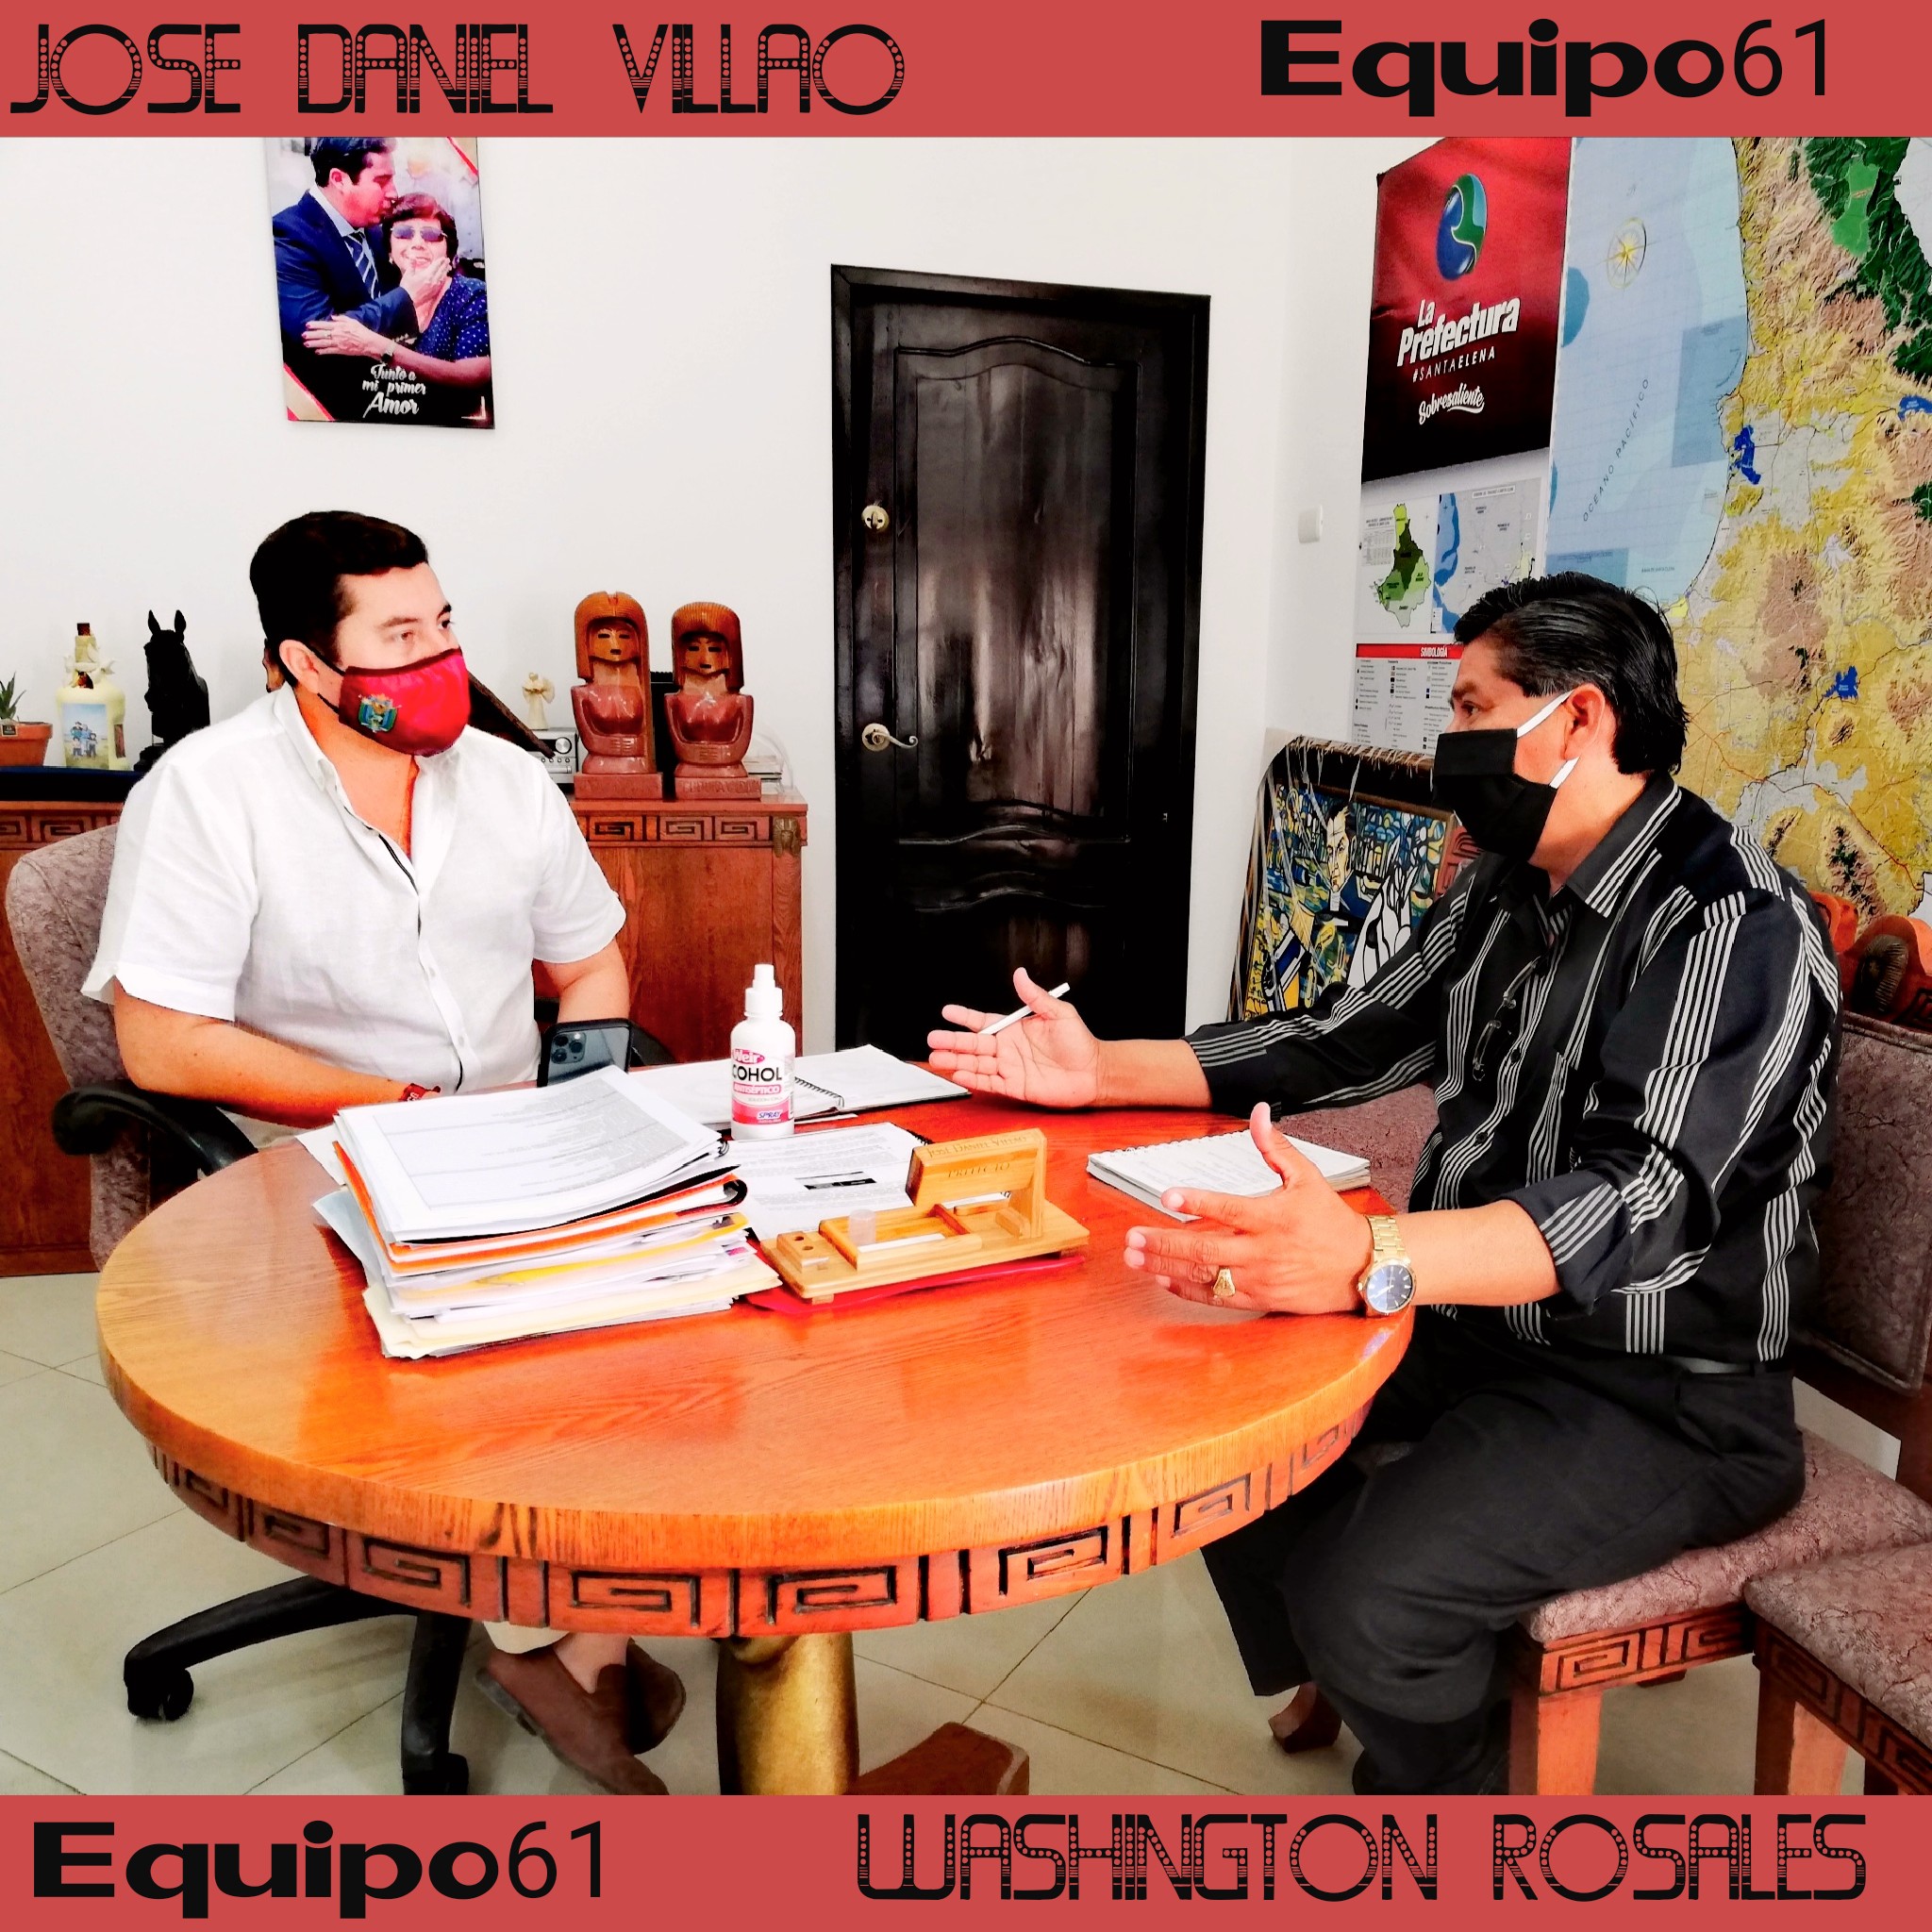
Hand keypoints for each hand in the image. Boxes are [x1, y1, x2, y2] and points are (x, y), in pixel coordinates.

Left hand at [302, 313, 387, 358]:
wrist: (369, 343)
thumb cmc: (362, 331)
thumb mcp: (352, 321)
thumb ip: (341, 318)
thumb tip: (333, 317)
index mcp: (338, 326)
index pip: (324, 324)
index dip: (315, 325)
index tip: (307, 325)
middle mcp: (337, 334)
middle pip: (321, 334)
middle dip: (311, 335)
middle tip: (303, 335)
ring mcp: (338, 343)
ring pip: (323, 343)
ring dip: (314, 343)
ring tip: (306, 344)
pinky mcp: (341, 351)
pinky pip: (330, 351)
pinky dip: (323, 351)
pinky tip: (317, 352)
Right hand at [401, 254, 451, 315]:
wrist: (408, 300)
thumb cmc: (407, 287)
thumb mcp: (408, 274)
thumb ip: (412, 264)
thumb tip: (412, 256)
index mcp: (427, 275)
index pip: (436, 266)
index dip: (440, 261)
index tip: (443, 258)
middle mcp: (433, 281)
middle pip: (441, 271)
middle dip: (444, 265)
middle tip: (448, 260)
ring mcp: (435, 287)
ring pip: (442, 278)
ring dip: (445, 272)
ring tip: (448, 267)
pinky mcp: (434, 292)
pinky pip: (441, 284)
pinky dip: (443, 279)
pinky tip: (443, 278)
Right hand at [926, 968, 1101, 1108]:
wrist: (1093, 1072)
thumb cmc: (1079, 1042)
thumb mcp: (1059, 1013)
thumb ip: (1036, 997)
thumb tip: (1020, 974)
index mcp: (1015, 1029)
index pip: (984, 1021)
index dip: (965, 1017)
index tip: (947, 1012)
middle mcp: (1008, 1048)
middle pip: (974, 1044)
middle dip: (953, 1041)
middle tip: (933, 1038)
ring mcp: (1009, 1067)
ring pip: (977, 1063)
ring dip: (956, 1060)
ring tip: (937, 1057)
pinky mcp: (1014, 1086)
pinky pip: (989, 1082)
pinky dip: (973, 1079)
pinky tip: (959, 1074)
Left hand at [1124, 1103, 1372, 1314]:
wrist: (1361, 1268)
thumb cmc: (1331, 1221)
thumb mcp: (1308, 1178)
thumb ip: (1276, 1147)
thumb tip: (1259, 1111)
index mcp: (1273, 1217)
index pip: (1228, 1208)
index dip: (1197, 1201)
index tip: (1167, 1196)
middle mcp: (1263, 1251)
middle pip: (1205, 1249)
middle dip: (1164, 1243)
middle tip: (1131, 1237)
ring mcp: (1259, 1279)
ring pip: (1205, 1275)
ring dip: (1166, 1266)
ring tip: (1135, 1258)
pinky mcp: (1260, 1299)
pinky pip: (1217, 1297)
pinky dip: (1188, 1289)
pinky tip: (1162, 1279)